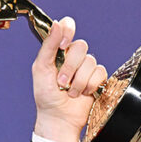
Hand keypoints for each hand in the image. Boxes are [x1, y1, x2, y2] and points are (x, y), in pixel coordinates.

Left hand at [31, 17, 107, 141]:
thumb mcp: (41, 69)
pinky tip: (82, 93)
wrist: (58, 117)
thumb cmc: (46, 96)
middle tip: (61, 82)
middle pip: (81, 46)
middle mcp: (73, 56)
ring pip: (90, 61)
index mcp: (58, 51)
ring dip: (78, 81)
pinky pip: (100, 72)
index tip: (63, 45)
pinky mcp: (97, 78)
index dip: (68, 31)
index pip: (67, 27)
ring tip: (70, 91)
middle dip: (70, 67)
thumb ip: (49, 46)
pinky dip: (89, 85)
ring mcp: (86, 67)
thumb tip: (57, 24)